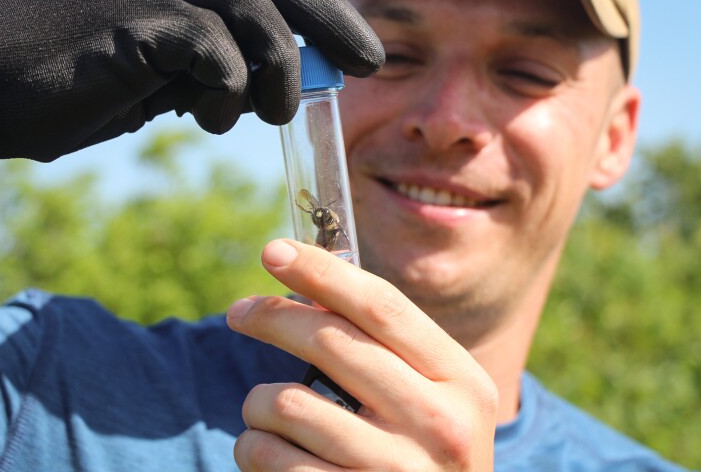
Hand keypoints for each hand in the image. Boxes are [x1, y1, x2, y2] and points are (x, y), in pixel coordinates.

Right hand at [0, 0, 383, 188]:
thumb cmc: (74, 80)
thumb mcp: (159, 65)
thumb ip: (211, 59)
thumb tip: (274, 76)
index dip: (321, 7)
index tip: (358, 48)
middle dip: (330, 21)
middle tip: (367, 64)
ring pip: (250, 7)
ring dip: (276, 69)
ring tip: (271, 114)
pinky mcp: (129, 15)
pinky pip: (210, 48)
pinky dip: (226, 89)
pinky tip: (211, 118)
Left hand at [227, 240, 497, 470]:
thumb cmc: (426, 452)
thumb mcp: (434, 397)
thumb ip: (386, 346)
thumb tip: (310, 283)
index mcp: (461, 380)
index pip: (382, 306)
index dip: (322, 272)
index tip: (274, 251)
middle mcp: (439, 423)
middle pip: (331, 341)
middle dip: (272, 316)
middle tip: (239, 312)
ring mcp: (397, 471)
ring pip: (288, 404)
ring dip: (257, 402)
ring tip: (262, 411)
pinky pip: (273, 458)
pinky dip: (253, 447)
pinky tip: (264, 449)